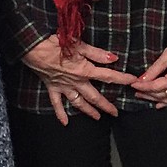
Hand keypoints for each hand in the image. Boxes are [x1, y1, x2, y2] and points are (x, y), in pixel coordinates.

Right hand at [22, 35, 136, 125]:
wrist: (33, 48)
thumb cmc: (55, 43)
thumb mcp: (79, 45)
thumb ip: (97, 53)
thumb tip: (114, 58)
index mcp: (84, 71)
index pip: (107, 76)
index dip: (121, 79)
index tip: (133, 81)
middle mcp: (76, 82)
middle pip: (95, 96)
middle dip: (106, 105)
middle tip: (116, 113)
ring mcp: (64, 87)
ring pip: (79, 103)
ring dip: (88, 111)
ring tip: (97, 118)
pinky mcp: (52, 87)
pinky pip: (57, 103)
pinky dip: (60, 114)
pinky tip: (65, 123)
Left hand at [131, 42, 166, 108]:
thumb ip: (153, 70)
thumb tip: (142, 79)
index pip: (155, 86)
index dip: (143, 86)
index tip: (133, 84)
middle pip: (161, 95)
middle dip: (147, 94)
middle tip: (136, 92)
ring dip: (155, 99)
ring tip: (144, 97)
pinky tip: (159, 104)